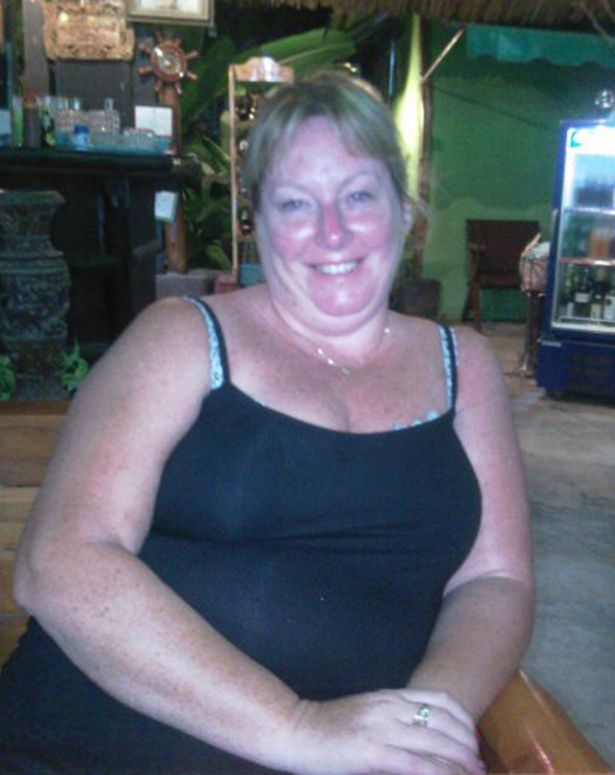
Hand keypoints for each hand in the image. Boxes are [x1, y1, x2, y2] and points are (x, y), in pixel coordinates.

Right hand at [280, 688, 484, 774]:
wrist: (295, 729)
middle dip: (468, 744)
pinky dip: (438, 773)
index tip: (474, 739)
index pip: (440, 699)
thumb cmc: (329, 726)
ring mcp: (381, 728)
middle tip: (479, 765)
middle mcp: (390, 707)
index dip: (464, 719)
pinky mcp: (372, 752)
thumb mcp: (366, 712)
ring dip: (460, 762)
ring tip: (474, 774)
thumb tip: (423, 736)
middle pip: (444, 721)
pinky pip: (415, 764)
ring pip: (435, 743)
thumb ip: (392, 718)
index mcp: (389, 696)